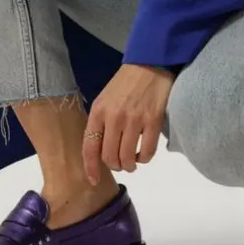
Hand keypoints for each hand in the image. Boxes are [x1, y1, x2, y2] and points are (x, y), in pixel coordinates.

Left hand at [83, 64, 175, 184]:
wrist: (150, 63)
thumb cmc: (126, 82)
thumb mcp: (105, 98)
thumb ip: (100, 121)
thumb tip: (99, 149)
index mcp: (99, 112)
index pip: (90, 148)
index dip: (91, 168)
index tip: (94, 181)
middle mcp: (114, 117)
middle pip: (109, 157)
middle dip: (115, 165)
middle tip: (121, 162)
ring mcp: (135, 119)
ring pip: (128, 158)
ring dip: (130, 165)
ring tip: (133, 160)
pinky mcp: (153, 120)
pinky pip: (148, 152)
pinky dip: (145, 158)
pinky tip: (144, 153)